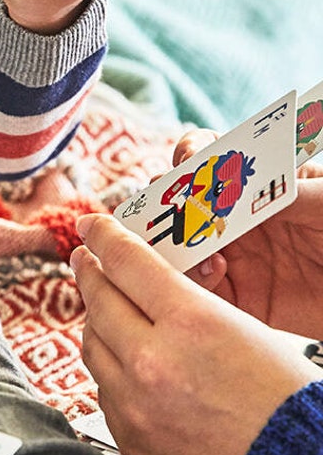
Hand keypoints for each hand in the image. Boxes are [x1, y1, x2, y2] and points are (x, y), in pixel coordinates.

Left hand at [71, 212, 317, 454]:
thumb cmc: (288, 399)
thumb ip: (184, 305)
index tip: (90, 226)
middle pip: (99, 301)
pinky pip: (105, 392)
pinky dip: (112, 372)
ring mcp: (135, 406)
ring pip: (93, 347)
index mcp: (190, 323)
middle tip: (85, 259)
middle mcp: (152, 362)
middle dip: (90, 274)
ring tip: (102, 308)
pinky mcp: (131, 441)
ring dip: (97, 322)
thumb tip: (140, 285)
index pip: (127, 262)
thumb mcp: (243, 328)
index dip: (104, 237)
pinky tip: (125, 364)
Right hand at [173, 129, 322, 338]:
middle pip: (178, 203)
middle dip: (165, 201)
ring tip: (195, 242)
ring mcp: (229, 259)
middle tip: (174, 206)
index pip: (207, 159)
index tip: (189, 160)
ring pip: (175, 246)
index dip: (189, 154)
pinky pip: (193, 289)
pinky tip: (216, 271)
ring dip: (171, 241)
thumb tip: (238, 189)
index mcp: (254, 187)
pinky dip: (191, 278)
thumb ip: (288, 191)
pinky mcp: (233, 300)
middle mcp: (232, 220)